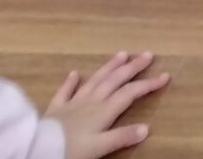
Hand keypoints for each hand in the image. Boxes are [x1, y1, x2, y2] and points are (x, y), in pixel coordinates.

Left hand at [46, 51, 168, 158]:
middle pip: (115, 81)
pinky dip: (70, 82)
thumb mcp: (99, 147)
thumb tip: (147, 127)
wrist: (36, 149)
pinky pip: (64, 91)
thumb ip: (122, 136)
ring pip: (95, 80)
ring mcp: (73, 102)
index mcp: (104, 111)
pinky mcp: (56, 108)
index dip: (149, 84)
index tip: (166, 75)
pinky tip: (74, 73)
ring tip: (121, 54)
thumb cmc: (70, 150)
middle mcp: (91, 102)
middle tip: (147, 55)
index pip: (131, 93)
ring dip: (109, 67)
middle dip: (133, 68)